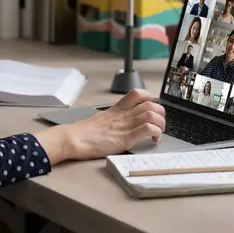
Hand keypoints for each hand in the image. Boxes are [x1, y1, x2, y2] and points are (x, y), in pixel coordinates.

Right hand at [36, 89, 165, 163]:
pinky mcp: (125, 138)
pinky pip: (146, 129)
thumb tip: (115, 122)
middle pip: (150, 104)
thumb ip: (111, 118)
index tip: (150, 108)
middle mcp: (123, 115)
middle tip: (159, 123)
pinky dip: (155, 132)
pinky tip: (153, 139)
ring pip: (151, 114)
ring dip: (160, 123)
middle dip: (160, 112)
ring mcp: (125, 126)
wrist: (73, 138)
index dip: (149, 98)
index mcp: (116, 109)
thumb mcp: (99, 119)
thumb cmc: (82, 132)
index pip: (137, 94)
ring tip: (158, 132)